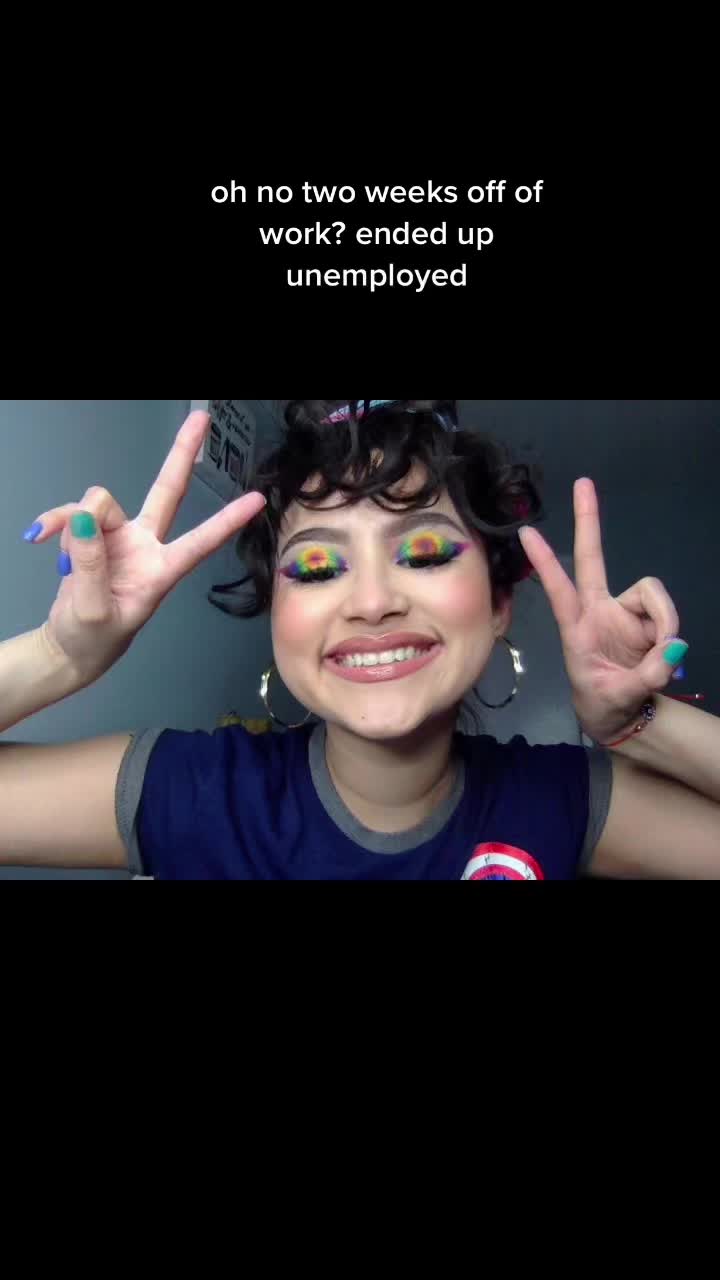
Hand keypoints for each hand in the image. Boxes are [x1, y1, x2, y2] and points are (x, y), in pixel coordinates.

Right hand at [28, 411, 266, 685]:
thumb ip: (90, 564)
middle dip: (182, 454)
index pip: (200, 543)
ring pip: (100, 503)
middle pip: (167, 491)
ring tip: (56, 550)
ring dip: (72, 518)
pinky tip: (40, 535)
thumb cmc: (94, 640)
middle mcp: (145, 547)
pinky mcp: (94, 535)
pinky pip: (74, 513)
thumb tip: (84, 517)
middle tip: (202, 418)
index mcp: (160, 573)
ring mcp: (120, 538)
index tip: (257, 501)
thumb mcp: (93, 611)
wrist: (70, 647)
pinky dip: (57, 520)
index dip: (227, 521)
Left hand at [518, 478, 686, 744]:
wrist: (621, 717)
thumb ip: (647, 676)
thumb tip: (673, 648)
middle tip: (582, 483)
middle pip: (593, 558)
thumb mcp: (619, 696)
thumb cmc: (604, 704)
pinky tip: (667, 656)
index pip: (558, 590)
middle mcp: (598, 610)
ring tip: (662, 658)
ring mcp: (624, 611)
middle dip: (588, 520)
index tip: (527, 532)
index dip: (546, 562)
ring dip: (664, 621)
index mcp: (577, 628)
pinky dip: (671, 633)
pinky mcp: (647, 618)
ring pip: (651, 594)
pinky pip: (666, 614)